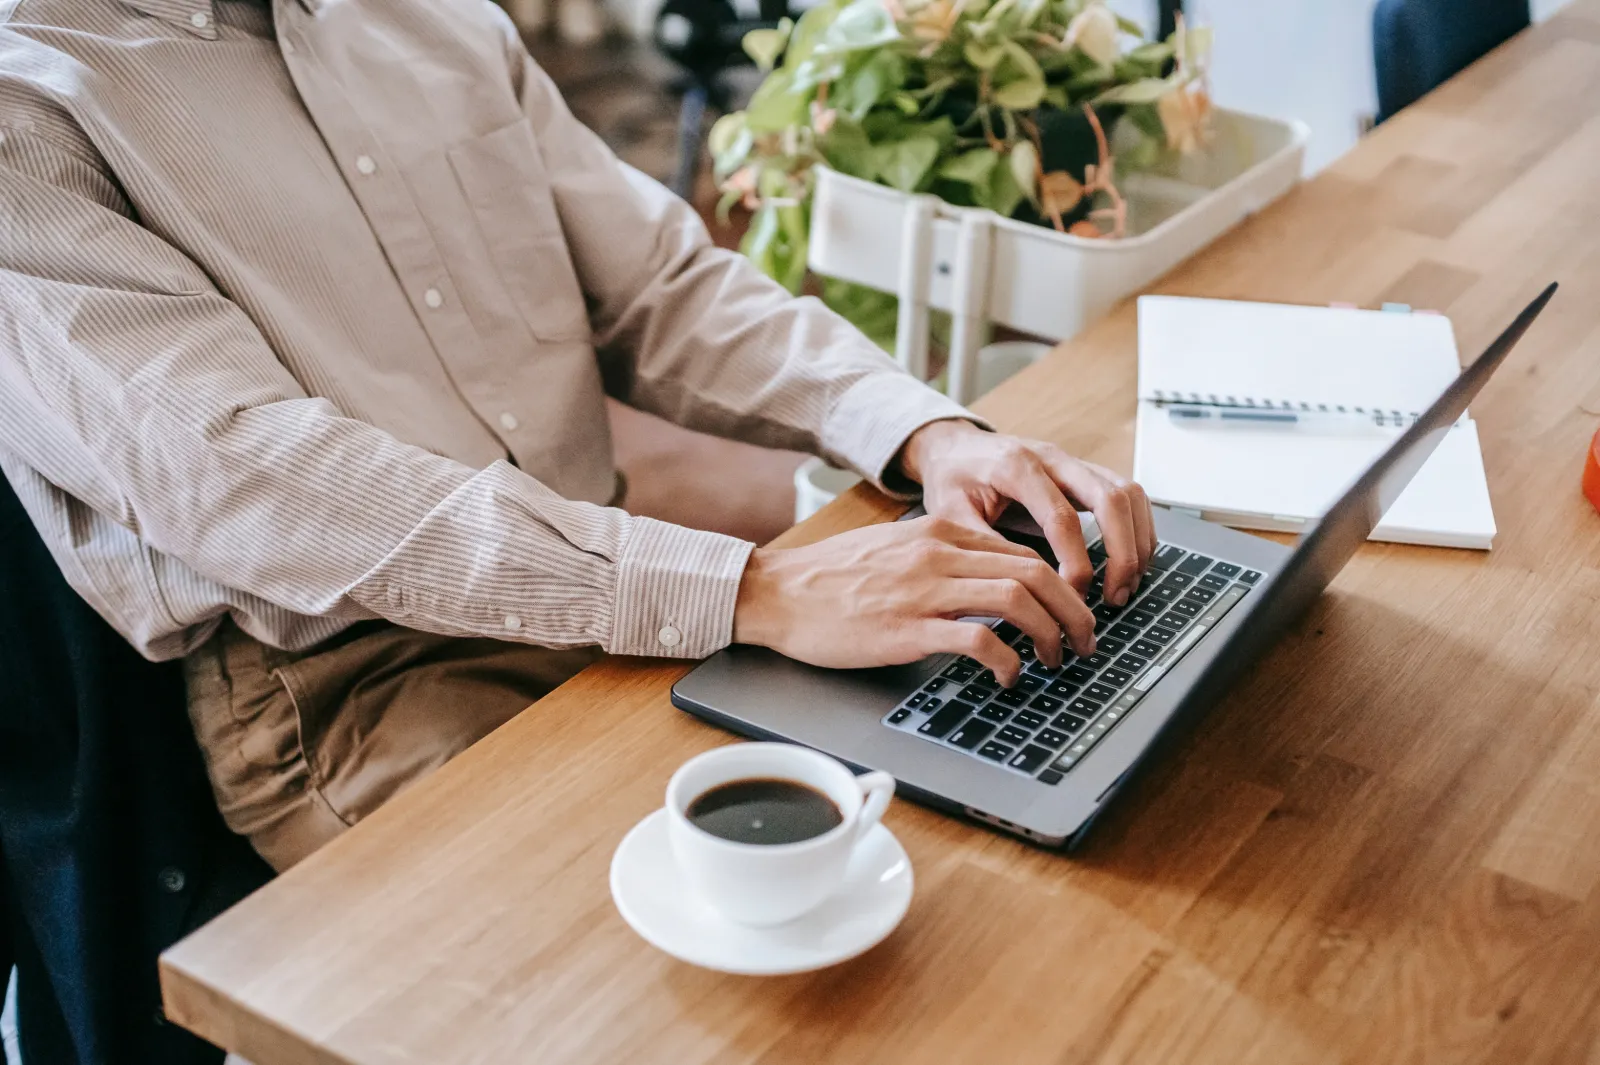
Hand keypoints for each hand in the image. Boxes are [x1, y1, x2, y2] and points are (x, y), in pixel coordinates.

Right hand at [732, 516, 1095, 685]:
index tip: (1073, 612)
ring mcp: (924, 591)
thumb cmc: (831, 579)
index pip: (1024, 551)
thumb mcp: (895, 549)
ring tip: (1058, 660)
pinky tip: (1009, 677)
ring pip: (1018, 600)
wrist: (777, 593)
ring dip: (1052, 633)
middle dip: (1074, 610)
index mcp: (939, 533)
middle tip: (1086, 640)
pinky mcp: (907, 629)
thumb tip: (989, 579)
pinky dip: (1007, 661)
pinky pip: (978, 641)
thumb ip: (942, 557)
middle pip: (1035, 572)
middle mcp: (939, 554)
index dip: (1062, 584)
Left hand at [898, 420, 1156, 605]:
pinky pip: (1128, 495)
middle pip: (1111, 498)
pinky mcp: (1084, 472)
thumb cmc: (951, 479)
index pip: (1062, 517)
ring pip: (1129, 493)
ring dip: (1137, 542)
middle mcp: (1053, 458)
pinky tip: (1130, 561)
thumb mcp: (949, 514)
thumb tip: (1021, 590)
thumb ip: (983, 547)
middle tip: (1115, 597)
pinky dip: (1138, 529)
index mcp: (1016, 467)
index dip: (1076, 562)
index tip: (1073, 597)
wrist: (954, 447)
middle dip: (1122, 553)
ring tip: (1126, 585)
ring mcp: (1074, 462)